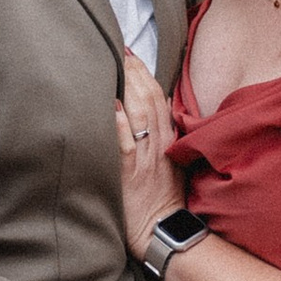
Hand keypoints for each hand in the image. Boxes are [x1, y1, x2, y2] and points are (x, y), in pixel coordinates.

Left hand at [115, 53, 184, 257]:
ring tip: (115, 63)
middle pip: (148, 99)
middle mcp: (158, 145)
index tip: (130, 52)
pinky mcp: (131, 175)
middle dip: (134, 71)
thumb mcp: (170, 164)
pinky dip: (118, 123)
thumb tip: (156, 106)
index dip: (144, 73)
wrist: (164, 233)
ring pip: (139, 115)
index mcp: (168, 141)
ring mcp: (145, 158)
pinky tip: (109, 103)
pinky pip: (126, 144)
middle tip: (118, 47)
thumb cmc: (163, 202)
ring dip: (127, 86)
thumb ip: (163, 136)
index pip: (158, 98)